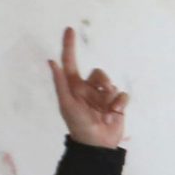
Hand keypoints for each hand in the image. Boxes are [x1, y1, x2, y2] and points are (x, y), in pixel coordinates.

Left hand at [48, 26, 127, 147]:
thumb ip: (60, 82)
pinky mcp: (116, 104)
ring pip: (111, 84)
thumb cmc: (79, 125)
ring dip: (110, 96)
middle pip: (99, 73)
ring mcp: (103, 97)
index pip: (71, 62)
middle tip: (101, 96)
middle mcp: (89, 89)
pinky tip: (116, 112)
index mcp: (75, 87)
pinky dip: (120, 102)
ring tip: (107, 111)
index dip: (69, 46)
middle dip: (102, 81)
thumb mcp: (67, 104)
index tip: (69, 29)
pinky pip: (122, 95)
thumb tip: (51, 61)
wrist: (97, 145)